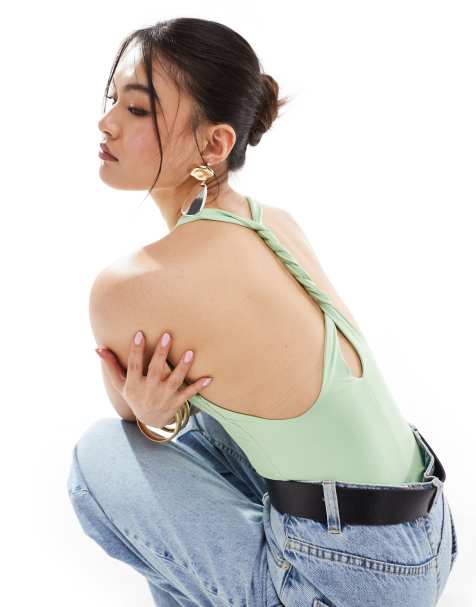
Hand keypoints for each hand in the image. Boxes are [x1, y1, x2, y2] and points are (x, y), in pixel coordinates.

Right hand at [95, 331, 211, 427]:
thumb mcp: (120, 384)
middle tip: (167, 335)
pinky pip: (189, 394)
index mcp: (134, 384)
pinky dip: (198, 387)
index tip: (140, 334)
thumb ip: (111, 365)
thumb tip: (98, 348)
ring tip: (190, 353)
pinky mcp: (177, 402)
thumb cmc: (134, 395)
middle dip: (161, 353)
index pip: (134, 365)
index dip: (136, 350)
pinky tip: (209, 377)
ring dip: (182, 367)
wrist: (149, 421)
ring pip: (174, 381)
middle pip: (156, 370)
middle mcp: (149, 390)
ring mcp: (164, 397)